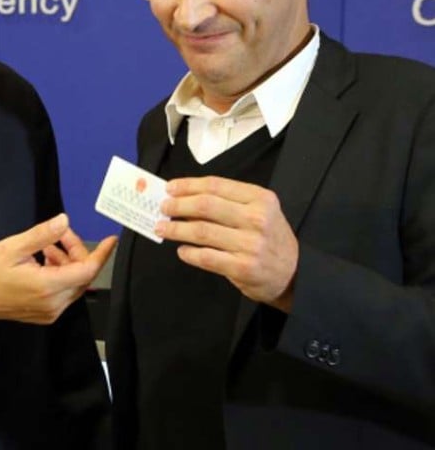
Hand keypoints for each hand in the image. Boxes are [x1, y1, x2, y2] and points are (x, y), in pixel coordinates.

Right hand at [0, 214, 116, 325]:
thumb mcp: (13, 247)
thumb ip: (41, 235)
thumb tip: (64, 221)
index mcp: (47, 286)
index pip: (87, 271)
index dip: (101, 254)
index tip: (111, 240)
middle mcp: (54, 303)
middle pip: (82, 276)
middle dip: (76, 252)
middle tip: (59, 235)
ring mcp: (50, 311)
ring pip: (74, 284)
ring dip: (67, 263)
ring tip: (46, 247)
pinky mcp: (46, 314)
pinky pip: (64, 293)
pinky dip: (60, 275)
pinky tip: (44, 262)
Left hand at [157, 176, 297, 311]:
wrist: (295, 273)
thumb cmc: (270, 238)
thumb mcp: (260, 210)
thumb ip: (228, 202)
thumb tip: (185, 197)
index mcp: (260, 199)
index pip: (215, 185)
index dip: (188, 185)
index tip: (170, 187)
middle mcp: (257, 219)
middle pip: (205, 206)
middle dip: (178, 205)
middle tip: (164, 207)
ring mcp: (250, 245)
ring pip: (201, 231)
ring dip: (176, 228)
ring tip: (163, 227)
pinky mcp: (243, 268)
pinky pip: (206, 257)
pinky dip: (189, 253)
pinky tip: (182, 250)